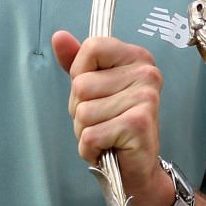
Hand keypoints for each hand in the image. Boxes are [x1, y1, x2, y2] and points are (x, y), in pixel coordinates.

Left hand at [51, 30, 169, 205]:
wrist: (135, 169)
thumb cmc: (113, 126)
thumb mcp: (93, 88)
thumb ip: (76, 61)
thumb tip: (59, 36)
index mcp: (137, 57)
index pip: (92, 47)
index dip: (80, 73)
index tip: (96, 92)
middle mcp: (146, 73)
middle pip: (82, 83)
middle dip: (80, 109)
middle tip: (102, 121)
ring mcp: (145, 98)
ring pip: (83, 111)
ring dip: (85, 130)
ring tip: (106, 134)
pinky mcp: (139, 124)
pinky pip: (90, 134)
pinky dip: (90, 148)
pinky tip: (107, 148)